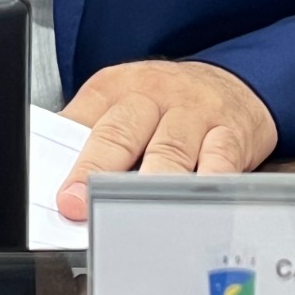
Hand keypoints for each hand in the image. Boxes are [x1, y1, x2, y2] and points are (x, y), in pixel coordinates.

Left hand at [55, 60, 277, 219]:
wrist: (234, 79)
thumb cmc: (170, 100)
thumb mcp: (125, 100)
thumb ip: (93, 134)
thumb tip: (60, 179)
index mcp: (118, 87)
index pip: (84, 120)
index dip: (69, 160)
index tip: (60, 195)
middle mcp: (154, 95)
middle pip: (121, 132)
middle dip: (97, 171)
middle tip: (80, 204)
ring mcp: (194, 113)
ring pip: (170, 149)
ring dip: (149, 184)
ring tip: (134, 214)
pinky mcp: (232, 133)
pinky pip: (221, 158)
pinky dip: (208, 183)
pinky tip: (195, 206)